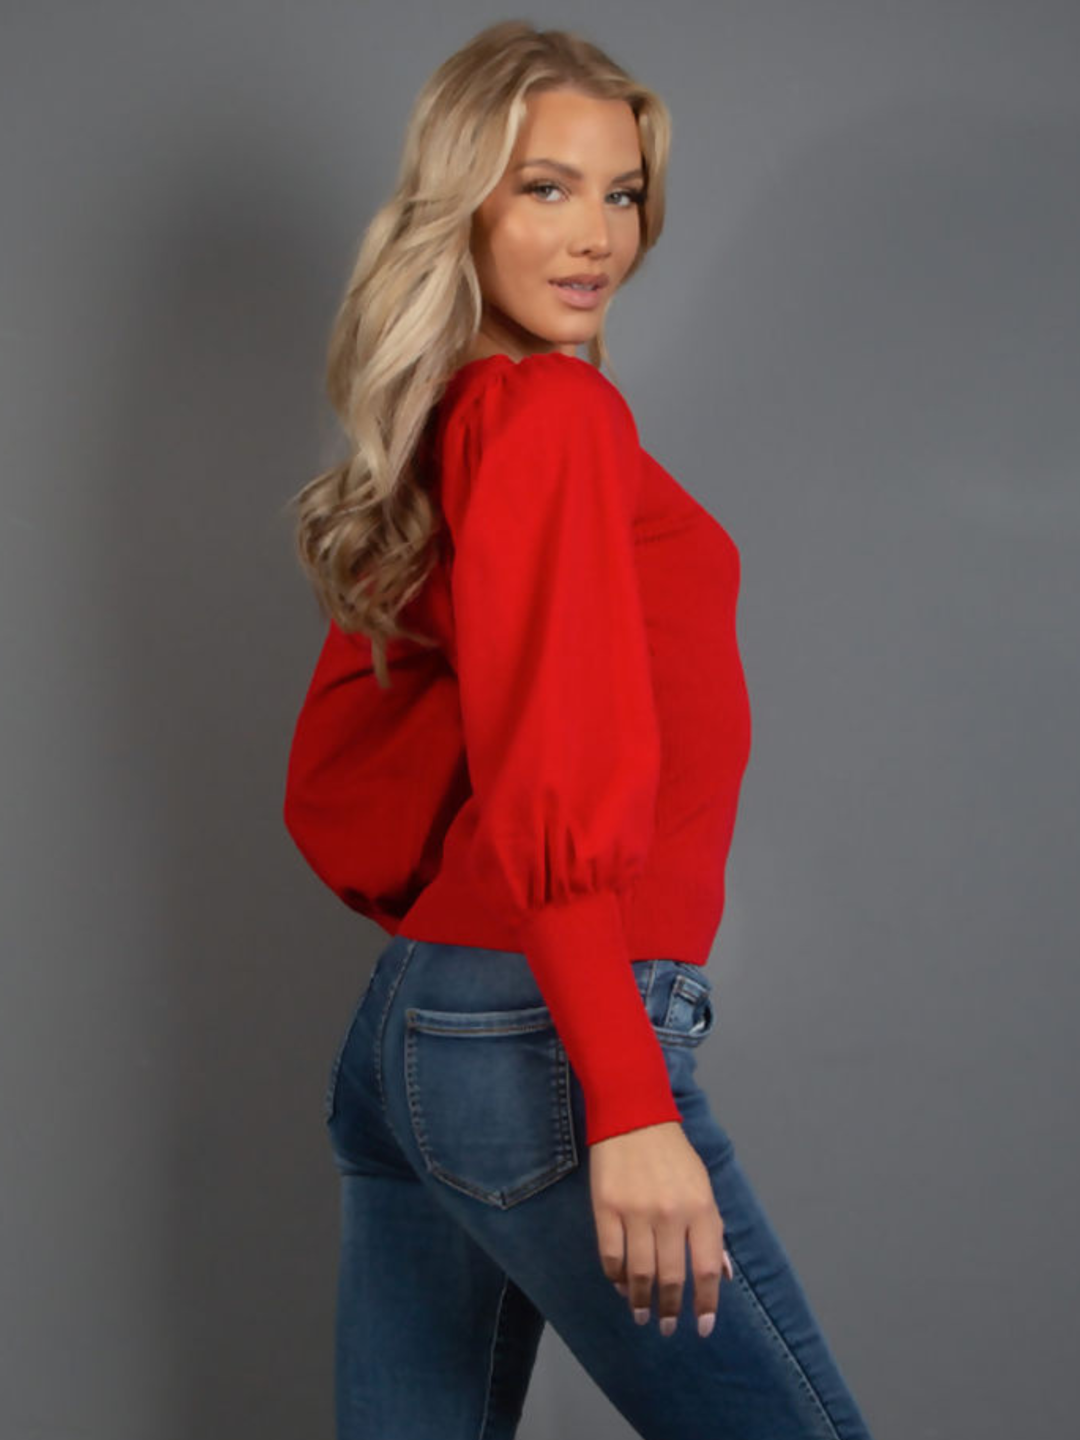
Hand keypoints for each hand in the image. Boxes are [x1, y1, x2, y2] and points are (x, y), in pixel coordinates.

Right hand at [589, 1120, 733, 1336]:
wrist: (634, 1116)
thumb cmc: (674, 1154)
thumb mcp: (704, 1187)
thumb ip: (713, 1230)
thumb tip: (723, 1275)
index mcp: (700, 1208)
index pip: (707, 1268)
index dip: (706, 1304)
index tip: (703, 1327)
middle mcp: (670, 1214)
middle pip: (672, 1277)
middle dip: (671, 1309)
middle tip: (668, 1327)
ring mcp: (636, 1212)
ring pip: (639, 1273)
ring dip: (640, 1300)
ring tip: (641, 1314)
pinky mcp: (606, 1208)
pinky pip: (610, 1255)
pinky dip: (615, 1276)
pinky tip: (620, 1285)